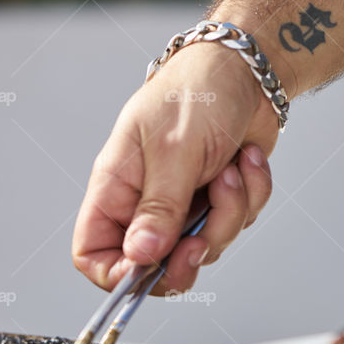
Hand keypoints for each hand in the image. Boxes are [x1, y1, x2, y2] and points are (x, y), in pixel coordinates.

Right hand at [72, 42, 278, 294]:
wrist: (247, 69)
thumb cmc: (197, 93)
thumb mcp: (175, 151)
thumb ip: (159, 209)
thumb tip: (140, 258)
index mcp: (116, 187)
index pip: (93, 252)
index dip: (115, 274)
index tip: (150, 269)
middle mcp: (145, 200)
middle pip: (154, 264)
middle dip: (187, 256)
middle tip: (203, 241)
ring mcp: (184, 202)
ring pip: (204, 247)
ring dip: (229, 212)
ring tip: (231, 168)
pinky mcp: (218, 198)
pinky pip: (236, 224)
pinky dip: (250, 194)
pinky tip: (247, 159)